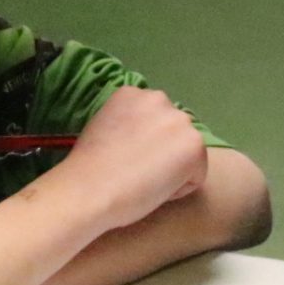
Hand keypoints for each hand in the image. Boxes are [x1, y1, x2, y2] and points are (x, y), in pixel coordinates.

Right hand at [51, 88, 208, 232]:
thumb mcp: (104, 128)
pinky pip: (195, 176)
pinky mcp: (194, 145)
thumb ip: (129, 126)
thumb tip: (145, 141)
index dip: (142, 146)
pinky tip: (153, 189)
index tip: (123, 159)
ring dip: (172, 170)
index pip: (154, 121)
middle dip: (162, 153)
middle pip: (174, 133)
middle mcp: (158, 98)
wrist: (89, 191)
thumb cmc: (88, 171)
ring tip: (143, 181)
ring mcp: (179, 120)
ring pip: (186, 154)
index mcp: (132, 93)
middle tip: (135, 172)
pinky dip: (179, 189)